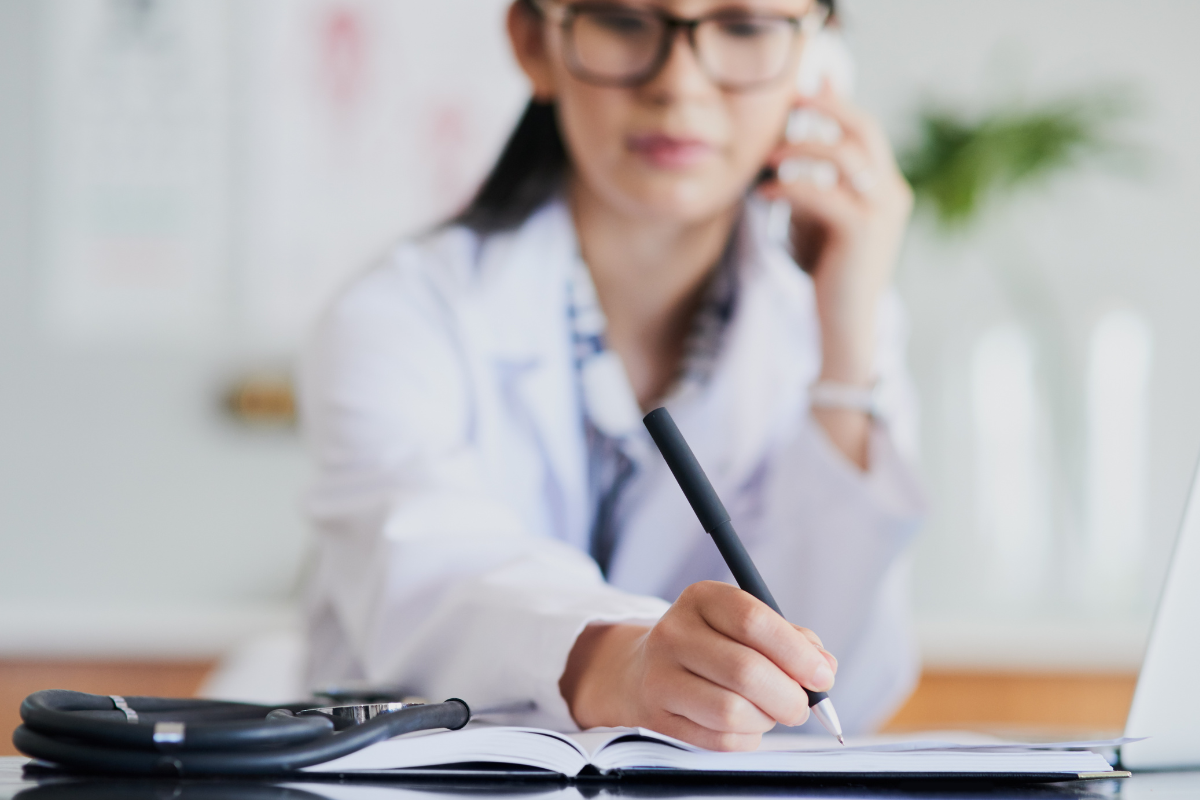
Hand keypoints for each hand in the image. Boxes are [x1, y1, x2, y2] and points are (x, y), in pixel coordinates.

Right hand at [559, 581, 837, 751]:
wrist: (643, 669)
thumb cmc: (712, 645)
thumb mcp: (745, 625)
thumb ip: (791, 640)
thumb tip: (824, 668)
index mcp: (702, 598)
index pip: (753, 621)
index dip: (795, 653)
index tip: (822, 676)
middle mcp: (674, 631)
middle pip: (745, 671)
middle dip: (788, 697)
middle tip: (800, 706)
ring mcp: (659, 674)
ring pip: (731, 711)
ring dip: (766, 720)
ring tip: (768, 712)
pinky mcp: (656, 715)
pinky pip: (718, 739)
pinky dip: (746, 738)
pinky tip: (744, 724)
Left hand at [758, 81, 912, 387]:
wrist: (844, 326)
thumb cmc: (827, 275)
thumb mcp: (820, 222)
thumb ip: (813, 186)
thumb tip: (784, 152)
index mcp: (886, 189)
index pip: (867, 131)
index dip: (838, 104)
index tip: (807, 88)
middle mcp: (891, 194)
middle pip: (864, 130)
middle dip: (826, 109)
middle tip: (788, 102)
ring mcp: (882, 212)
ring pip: (844, 156)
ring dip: (800, 149)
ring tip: (766, 158)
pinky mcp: (861, 232)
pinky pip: (822, 193)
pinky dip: (790, 186)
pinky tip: (764, 192)